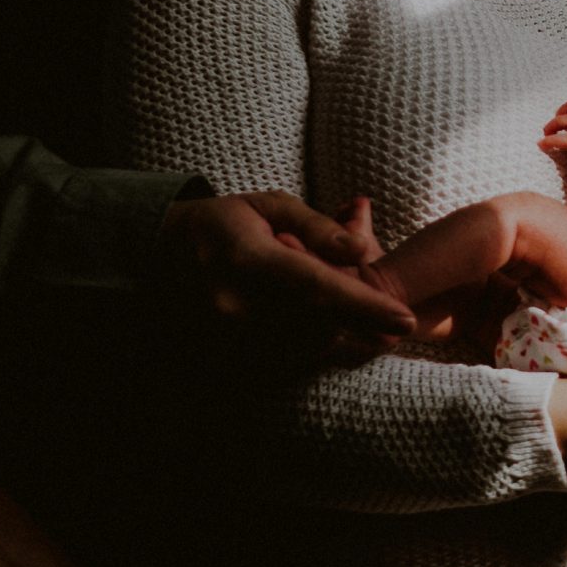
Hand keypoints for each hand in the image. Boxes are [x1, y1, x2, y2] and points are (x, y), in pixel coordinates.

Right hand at [157, 191, 415, 345]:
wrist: (160, 254)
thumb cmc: (226, 222)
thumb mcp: (271, 205)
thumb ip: (319, 226)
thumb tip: (361, 250)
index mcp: (246, 259)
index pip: (316, 287)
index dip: (364, 306)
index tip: (405, 319)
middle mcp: (233, 303)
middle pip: (315, 326)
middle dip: (361, 325)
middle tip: (394, 321)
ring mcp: (224, 335)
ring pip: (303, 349)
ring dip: (339, 337)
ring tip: (360, 322)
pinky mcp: (221, 354)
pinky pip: (282, 361)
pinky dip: (312, 348)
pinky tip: (326, 333)